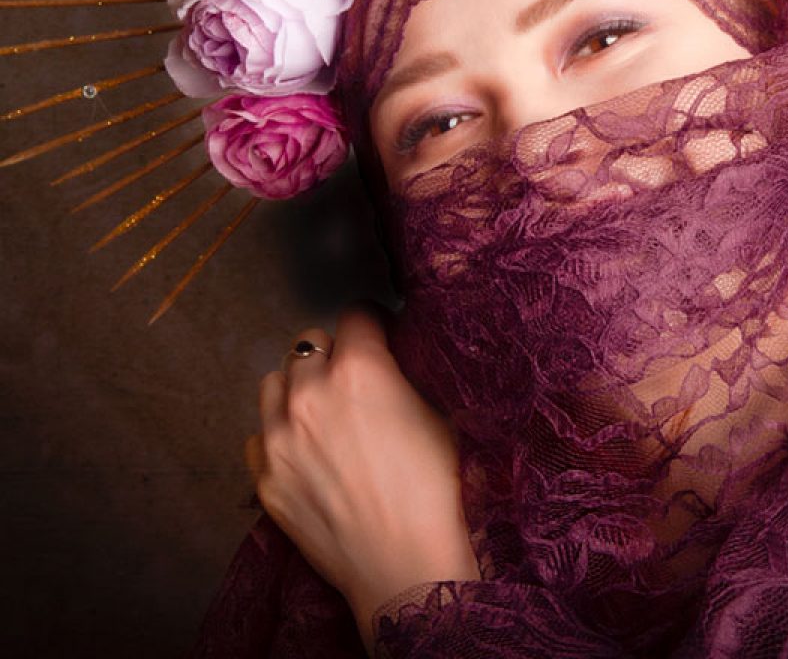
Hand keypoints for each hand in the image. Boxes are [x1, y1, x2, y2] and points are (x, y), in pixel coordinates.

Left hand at [246, 306, 479, 649]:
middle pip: (309, 342)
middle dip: (333, 354)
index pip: (356, 313)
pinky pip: (258, 435)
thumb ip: (406, 374)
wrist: (405, 565)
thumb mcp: (439, 412)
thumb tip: (394, 355)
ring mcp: (279, 437)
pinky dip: (278, 435)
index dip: (375, 324)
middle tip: (354, 380)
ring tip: (322, 411)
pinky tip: (305, 452)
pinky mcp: (264, 478)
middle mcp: (310, 393)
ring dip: (298, 388)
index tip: (383, 338)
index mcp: (360, 369)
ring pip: (274, 382)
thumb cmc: (436, 489)